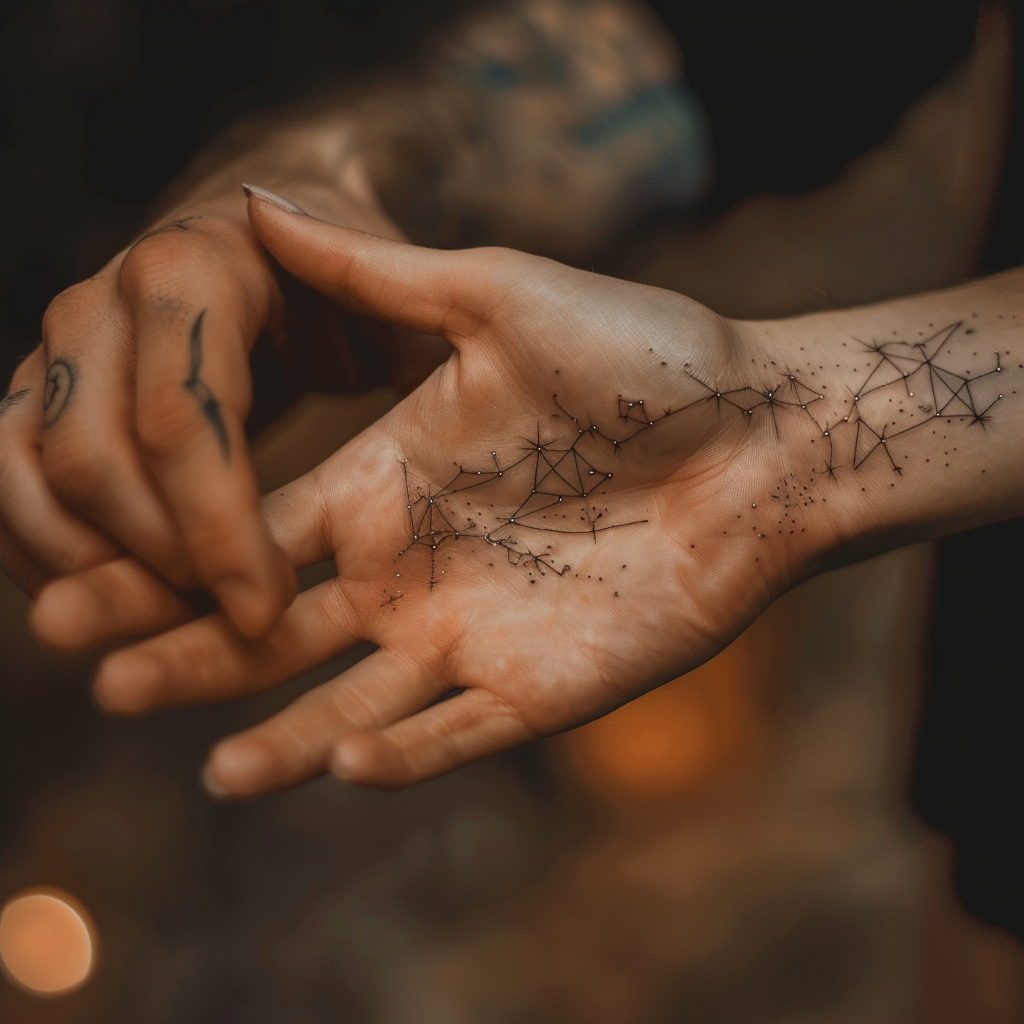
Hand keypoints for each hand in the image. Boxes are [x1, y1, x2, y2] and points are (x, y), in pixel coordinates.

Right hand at [0, 179, 442, 635]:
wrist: (247, 248)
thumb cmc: (329, 290)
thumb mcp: (383, 292)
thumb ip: (400, 320)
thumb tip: (420, 376)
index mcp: (193, 272)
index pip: (183, 418)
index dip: (219, 527)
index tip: (268, 608)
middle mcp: (102, 302)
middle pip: (93, 459)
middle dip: (160, 562)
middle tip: (235, 618)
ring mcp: (54, 346)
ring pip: (27, 474)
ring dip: (89, 569)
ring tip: (177, 621)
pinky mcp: (34, 390)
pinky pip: (3, 479)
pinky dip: (41, 553)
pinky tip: (114, 599)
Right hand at [36, 197, 846, 795]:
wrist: (768, 430)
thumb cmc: (648, 356)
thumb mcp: (498, 299)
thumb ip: (375, 274)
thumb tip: (256, 200)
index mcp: (391, 478)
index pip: (255, 530)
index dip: (174, 557)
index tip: (83, 585)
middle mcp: (417, 564)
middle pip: (281, 625)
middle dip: (189, 651)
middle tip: (94, 681)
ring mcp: (478, 631)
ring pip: (358, 701)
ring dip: (282, 735)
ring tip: (211, 767)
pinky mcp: (547, 686)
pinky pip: (462, 734)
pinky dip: (406, 756)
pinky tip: (347, 764)